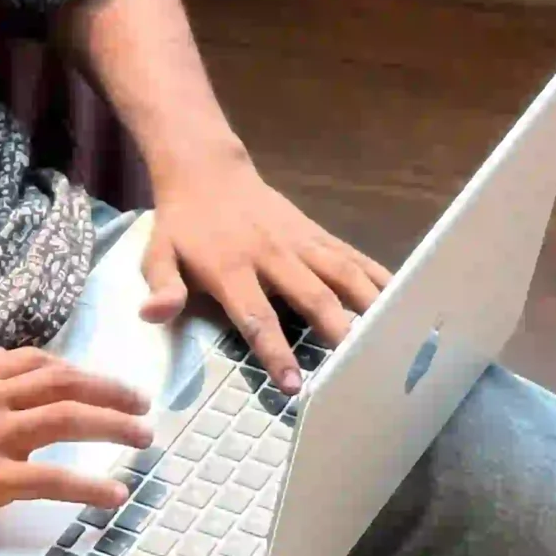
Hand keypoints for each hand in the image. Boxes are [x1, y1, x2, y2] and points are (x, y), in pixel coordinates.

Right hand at [0, 347, 150, 555]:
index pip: (33, 361)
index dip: (72, 369)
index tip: (94, 379)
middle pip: (63, 381)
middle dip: (108, 388)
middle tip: (140, 401)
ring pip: (68, 418)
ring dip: (114, 425)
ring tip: (144, 438)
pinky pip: (54, 478)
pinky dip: (90, 486)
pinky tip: (114, 495)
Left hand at [139, 163, 391, 391]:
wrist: (206, 170)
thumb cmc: (182, 225)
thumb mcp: (157, 254)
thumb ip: (161, 286)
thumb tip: (152, 315)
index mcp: (231, 268)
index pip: (256, 315)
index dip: (275, 349)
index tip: (295, 384)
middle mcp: (271, 255)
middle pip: (312, 296)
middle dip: (337, 331)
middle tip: (362, 368)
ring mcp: (300, 242)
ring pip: (342, 274)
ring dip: (369, 305)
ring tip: (396, 338)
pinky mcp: (316, 234)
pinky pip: (352, 256)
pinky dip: (378, 277)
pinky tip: (403, 300)